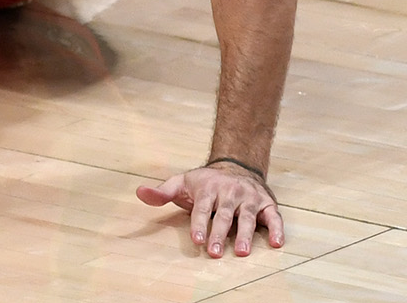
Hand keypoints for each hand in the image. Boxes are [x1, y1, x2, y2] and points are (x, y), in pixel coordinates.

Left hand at [136, 164, 282, 257]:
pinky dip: (277, 229)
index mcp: (207, 188)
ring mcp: (249, 198)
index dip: (199, 224)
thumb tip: (140, 193)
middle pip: (224, 215)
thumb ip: (162, 192)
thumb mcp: (182, 182)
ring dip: (246, 235)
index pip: (201, 208)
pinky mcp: (267, 204)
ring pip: (247, 217)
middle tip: (215, 253)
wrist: (236, 164)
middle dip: (219, 234)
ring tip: (242, 252)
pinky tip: (277, 243)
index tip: (197, 240)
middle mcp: (229, 192)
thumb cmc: (205, 182)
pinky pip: (274, 218)